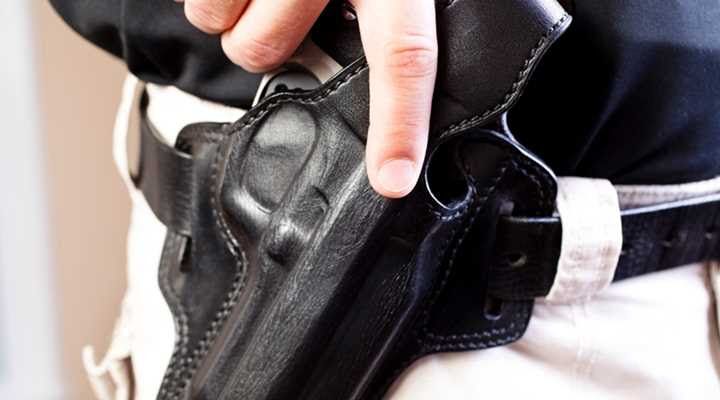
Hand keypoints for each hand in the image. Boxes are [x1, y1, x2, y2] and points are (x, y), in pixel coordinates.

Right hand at [182, 0, 437, 197]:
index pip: (404, 56)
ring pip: (218, 24)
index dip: (398, 123)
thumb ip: (392, 22)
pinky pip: (192, 0)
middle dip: (261, 47)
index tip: (391, 182)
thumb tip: (395, 94)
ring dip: (228, 16)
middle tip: (281, 19)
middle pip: (267, 46)